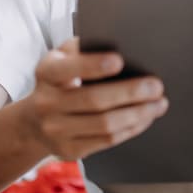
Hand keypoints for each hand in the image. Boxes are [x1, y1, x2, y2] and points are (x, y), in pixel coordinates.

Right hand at [21, 37, 167, 160]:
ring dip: (137, 114)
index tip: (120, 61)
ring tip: (158, 103)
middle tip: (156, 86)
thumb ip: (83, 49)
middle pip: (94, 99)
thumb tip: (120, 42)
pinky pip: (107, 140)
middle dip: (130, 93)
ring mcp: (56, 130)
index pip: (69, 68)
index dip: (94, 65)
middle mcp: (47, 102)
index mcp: (46, 72)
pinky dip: (131, 129)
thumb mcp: (62, 59)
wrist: (34, 122)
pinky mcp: (69, 150)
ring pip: (105, 124)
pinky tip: (145, 118)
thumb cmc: (59, 81)